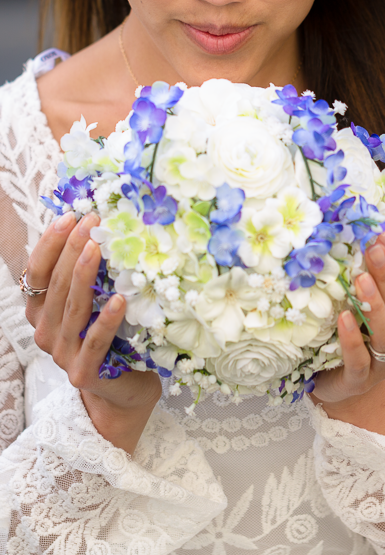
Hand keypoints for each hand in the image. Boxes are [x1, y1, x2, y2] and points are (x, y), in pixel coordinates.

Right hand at [25, 211, 160, 452]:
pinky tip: (121, 300)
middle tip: (91, 221)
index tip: (70, 216)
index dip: (51, 243)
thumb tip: (102, 227)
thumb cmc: (112, 339)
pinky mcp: (82, 373)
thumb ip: (89, 276)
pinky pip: (95, 342)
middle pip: (56, 285)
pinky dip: (107, 320)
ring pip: (72, 308)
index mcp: (42, 312)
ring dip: (84, 275)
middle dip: (72, 249)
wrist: (124, 391)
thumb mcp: (95, 304)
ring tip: (98, 247)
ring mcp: (62, 354)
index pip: (38, 272)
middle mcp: (46, 332)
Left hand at [309, 231, 384, 433]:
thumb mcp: (382, 303)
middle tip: (373, 247)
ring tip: (360, 279)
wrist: (341, 382)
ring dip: (375, 306)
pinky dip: (352, 339)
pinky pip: (359, 360)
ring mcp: (384, 364)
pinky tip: (342, 317)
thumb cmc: (363, 334)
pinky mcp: (359, 380)